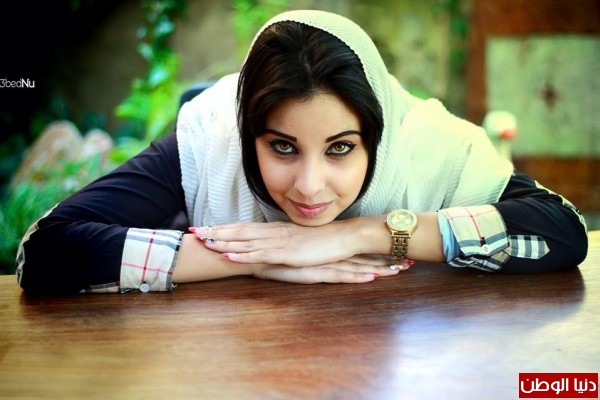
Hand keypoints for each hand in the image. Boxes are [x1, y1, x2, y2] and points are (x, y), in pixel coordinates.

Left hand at [190, 221, 357, 266]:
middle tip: (194, 232)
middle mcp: (273, 232)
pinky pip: (260, 255)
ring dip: (223, 242)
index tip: (205, 228)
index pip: (244, 226)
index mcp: (275, 229)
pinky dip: (243, 256)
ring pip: (245, 242)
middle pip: (239, 231)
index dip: (224, 227)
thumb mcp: (299, 239)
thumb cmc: (324, 240)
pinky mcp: (287, 254)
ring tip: (203, 242)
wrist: (344, 237)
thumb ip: (283, 241)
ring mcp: (279, 242)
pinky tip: (228, 256)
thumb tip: (270, 245)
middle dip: (215, 232)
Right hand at [252, 255, 408, 283]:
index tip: (399, 254)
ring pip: (359, 267)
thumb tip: (326, 255)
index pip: (361, 253)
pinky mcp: (315, 272)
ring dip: (381, 268)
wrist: (258, 254)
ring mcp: (325, 264)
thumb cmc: (278, 254)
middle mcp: (332, 256)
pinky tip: (371, 277)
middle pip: (366, 259)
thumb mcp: (302, 255)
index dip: (380, 254)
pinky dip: (357, 276)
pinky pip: (340, 276)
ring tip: (401, 270)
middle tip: (412, 262)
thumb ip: (315, 255)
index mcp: (332, 251)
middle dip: (389, 260)